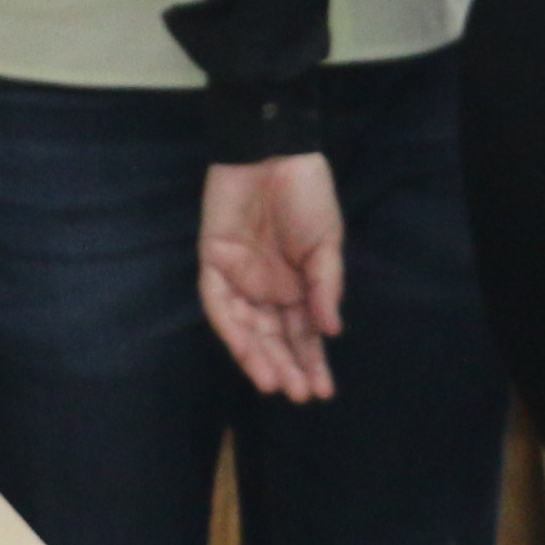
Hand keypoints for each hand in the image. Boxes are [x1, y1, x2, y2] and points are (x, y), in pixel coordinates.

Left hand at [199, 155, 347, 402]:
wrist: (273, 151)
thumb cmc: (305, 193)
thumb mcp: (326, 242)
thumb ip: (325, 287)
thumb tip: (331, 331)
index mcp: (297, 286)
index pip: (303, 334)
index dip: (312, 362)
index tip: (324, 391)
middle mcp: (266, 289)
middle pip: (274, 338)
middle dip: (287, 366)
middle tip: (300, 394)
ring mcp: (238, 278)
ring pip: (246, 329)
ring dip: (259, 357)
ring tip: (276, 383)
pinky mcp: (212, 263)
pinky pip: (218, 304)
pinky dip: (232, 328)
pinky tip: (249, 349)